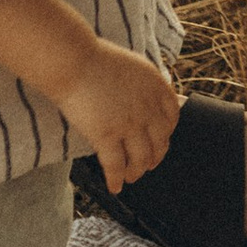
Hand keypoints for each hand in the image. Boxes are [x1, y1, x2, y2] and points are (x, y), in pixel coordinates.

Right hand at [63, 40, 182, 194]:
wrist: (73, 61)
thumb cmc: (95, 60)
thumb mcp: (133, 66)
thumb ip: (143, 85)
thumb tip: (144, 100)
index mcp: (156, 86)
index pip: (172, 116)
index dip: (167, 132)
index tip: (161, 140)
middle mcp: (148, 107)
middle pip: (160, 141)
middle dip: (155, 157)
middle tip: (149, 165)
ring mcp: (129, 123)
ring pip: (141, 158)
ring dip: (137, 172)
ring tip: (131, 177)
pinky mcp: (107, 135)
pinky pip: (116, 166)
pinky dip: (116, 179)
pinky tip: (114, 186)